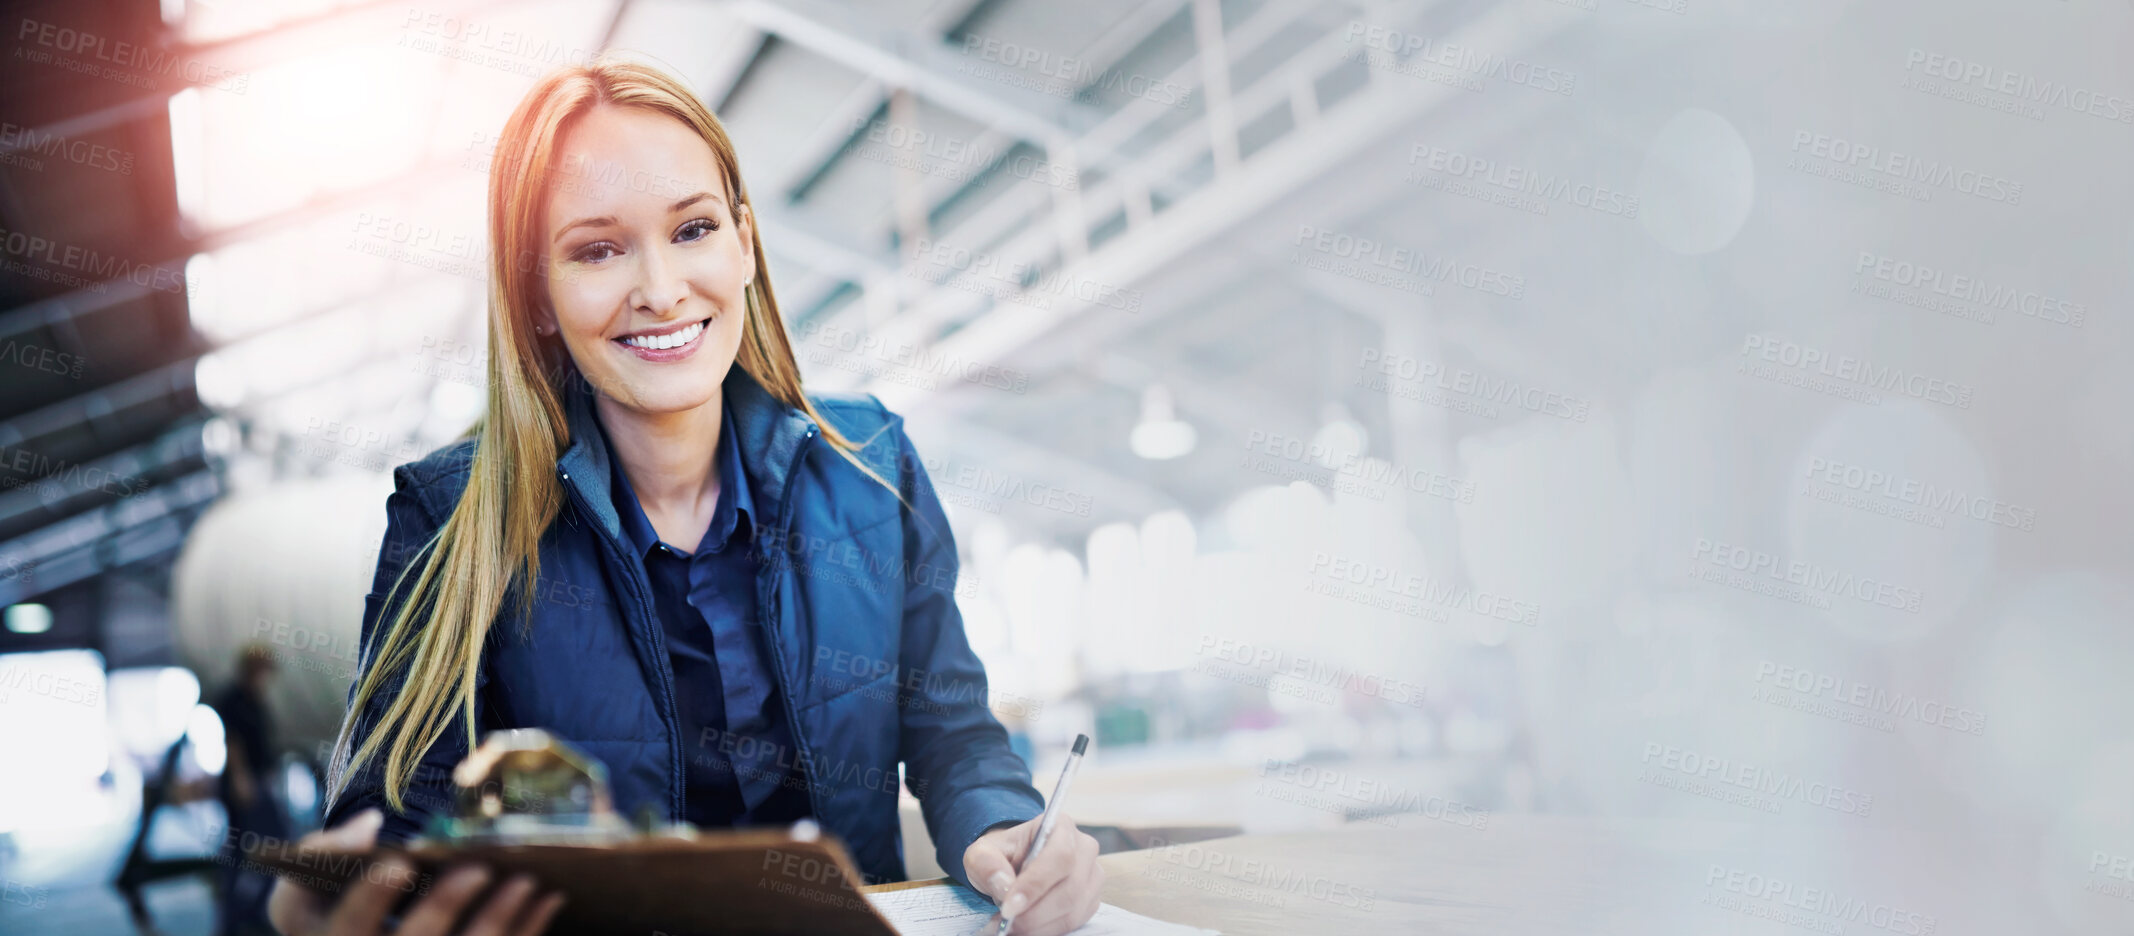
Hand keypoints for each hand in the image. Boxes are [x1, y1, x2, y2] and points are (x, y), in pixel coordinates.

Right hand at [266, 809, 565, 935]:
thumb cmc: (332, 908)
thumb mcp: (305, 884)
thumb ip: (324, 849)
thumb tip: (370, 825)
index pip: (349, 927)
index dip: (371, 896)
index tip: (398, 861)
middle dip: (445, 907)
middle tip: (479, 867)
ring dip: (500, 921)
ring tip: (528, 880)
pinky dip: (527, 931)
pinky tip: (549, 898)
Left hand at [963, 815, 1101, 935]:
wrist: (1013, 864)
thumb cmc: (1002, 855)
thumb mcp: (982, 852)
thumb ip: (987, 864)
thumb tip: (1004, 886)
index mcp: (1061, 826)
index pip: (1059, 856)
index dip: (1036, 885)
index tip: (1009, 908)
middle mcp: (1084, 849)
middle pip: (1070, 888)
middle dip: (1034, 913)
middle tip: (1005, 923)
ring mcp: (1092, 876)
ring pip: (1073, 910)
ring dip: (1038, 926)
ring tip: (1010, 927)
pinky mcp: (1091, 900)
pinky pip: (1074, 923)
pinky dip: (1047, 931)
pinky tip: (1025, 929)